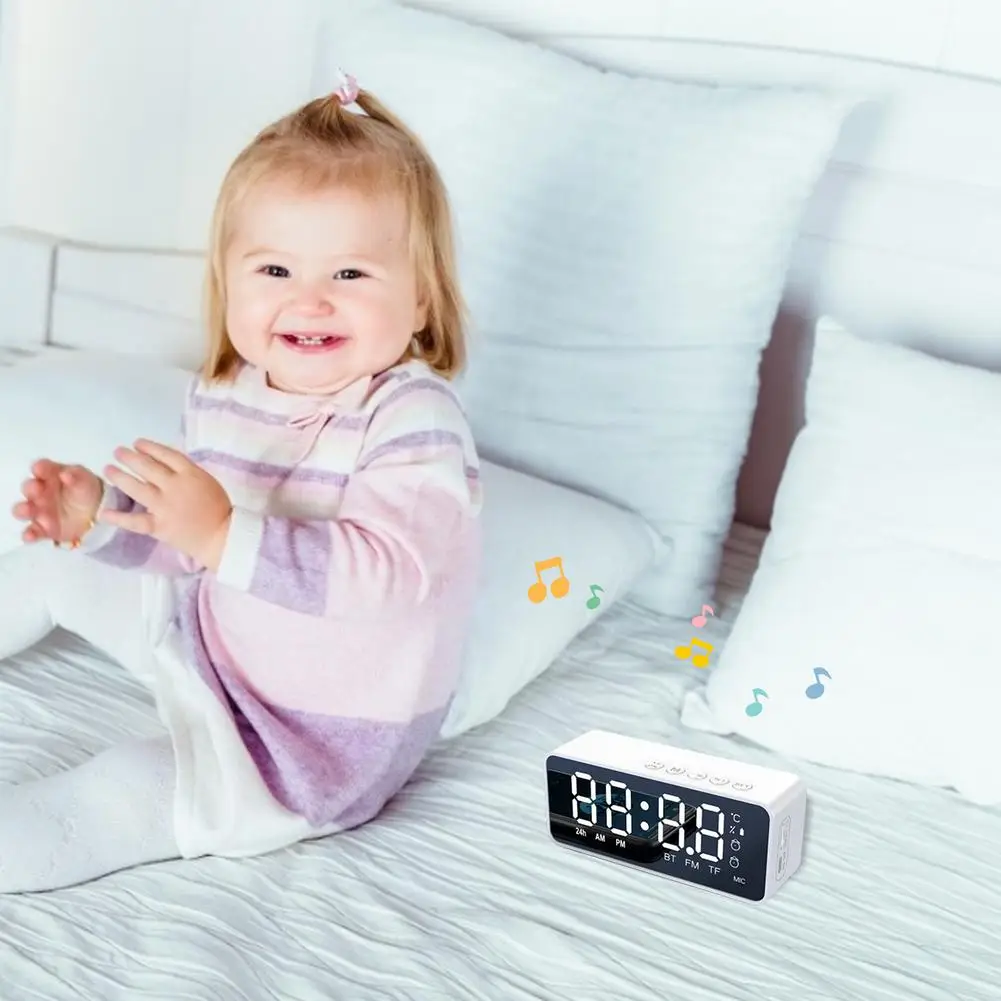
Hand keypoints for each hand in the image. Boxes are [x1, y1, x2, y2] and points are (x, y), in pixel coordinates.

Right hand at [11, 460, 103, 544]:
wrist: (98, 514)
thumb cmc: (87, 491)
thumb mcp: (86, 480)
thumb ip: (76, 476)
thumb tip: (65, 474)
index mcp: (51, 475)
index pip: (41, 468)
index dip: (39, 468)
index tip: (40, 470)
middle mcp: (41, 492)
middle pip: (29, 488)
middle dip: (30, 488)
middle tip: (37, 490)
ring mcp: (40, 511)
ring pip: (25, 510)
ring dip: (24, 510)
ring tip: (28, 511)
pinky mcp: (43, 529)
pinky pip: (32, 532)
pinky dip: (29, 534)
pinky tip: (31, 535)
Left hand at [101, 439, 232, 569]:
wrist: (222, 536)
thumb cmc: (219, 508)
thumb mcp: (207, 481)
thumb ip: (187, 472)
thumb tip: (163, 463)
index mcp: (190, 474)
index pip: (165, 455)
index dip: (149, 447)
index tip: (137, 443)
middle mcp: (175, 486)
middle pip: (147, 467)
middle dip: (129, 457)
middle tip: (118, 452)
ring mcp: (165, 506)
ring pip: (136, 488)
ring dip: (120, 476)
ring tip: (108, 469)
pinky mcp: (159, 526)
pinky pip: (134, 521)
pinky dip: (118, 517)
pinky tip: (104, 513)